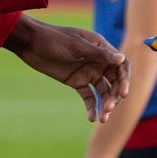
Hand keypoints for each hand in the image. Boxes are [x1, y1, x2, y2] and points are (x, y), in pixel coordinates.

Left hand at [4, 14, 130, 122]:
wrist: (31, 44)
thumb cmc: (55, 39)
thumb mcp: (77, 46)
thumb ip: (99, 54)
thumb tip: (122, 58)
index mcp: (101, 48)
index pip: (121, 66)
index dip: (125, 79)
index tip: (124, 93)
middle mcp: (98, 61)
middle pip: (115, 81)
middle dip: (114, 96)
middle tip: (109, 108)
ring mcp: (88, 72)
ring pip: (103, 91)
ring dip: (105, 104)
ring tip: (102, 118)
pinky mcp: (77, 82)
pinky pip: (89, 96)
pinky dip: (91, 107)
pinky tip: (91, 118)